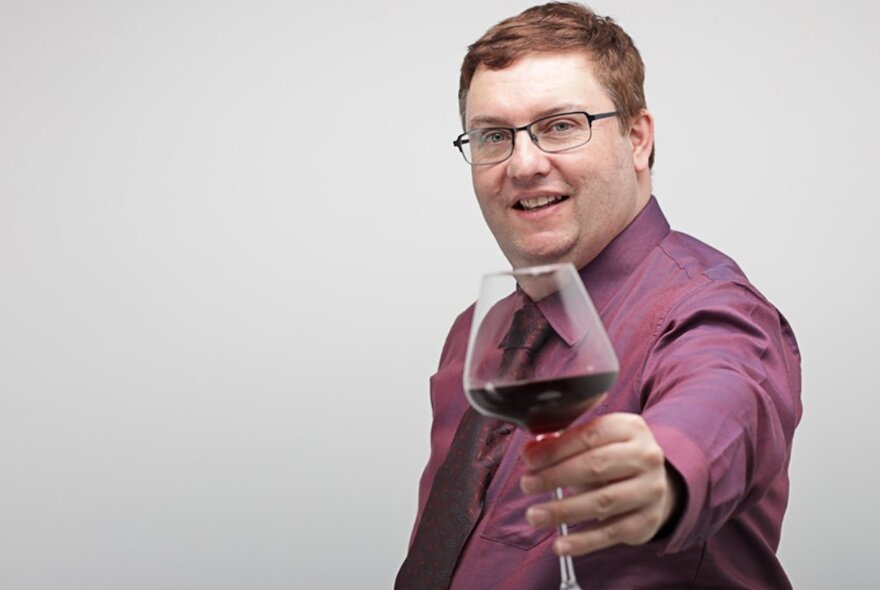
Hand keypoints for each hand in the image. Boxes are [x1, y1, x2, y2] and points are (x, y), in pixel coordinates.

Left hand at [519, 413, 682, 556]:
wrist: (653, 484)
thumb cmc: (611, 458)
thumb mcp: (592, 443)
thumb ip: (560, 444)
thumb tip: (530, 452)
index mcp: (629, 428)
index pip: (589, 436)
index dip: (555, 449)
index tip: (529, 460)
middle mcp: (646, 456)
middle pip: (595, 466)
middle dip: (555, 476)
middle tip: (527, 485)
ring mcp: (650, 489)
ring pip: (602, 501)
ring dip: (563, 511)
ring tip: (535, 516)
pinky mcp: (648, 520)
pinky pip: (610, 533)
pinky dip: (583, 542)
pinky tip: (560, 546)